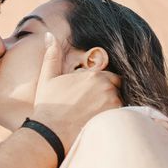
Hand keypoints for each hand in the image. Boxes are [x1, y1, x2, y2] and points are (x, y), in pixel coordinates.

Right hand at [31, 32, 122, 151]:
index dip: (100, 85)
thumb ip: (52, 55)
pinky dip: (112, 119)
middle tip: (92, 106)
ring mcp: (113, 103)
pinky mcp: (114, 119)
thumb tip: (49, 35)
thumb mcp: (47, 77)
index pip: (109, 76)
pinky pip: (120, 116)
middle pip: (116, 88)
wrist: (50, 132)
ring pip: (119, 102)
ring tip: (94, 116)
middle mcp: (106, 87)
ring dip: (111, 107)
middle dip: (108, 94)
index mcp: (93, 75)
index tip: (89, 95)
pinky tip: (98, 124)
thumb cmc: (48, 106)